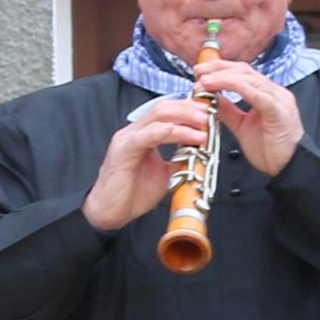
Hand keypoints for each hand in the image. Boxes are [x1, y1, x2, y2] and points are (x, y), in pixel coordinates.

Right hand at [83, 94, 219, 232]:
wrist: (110, 212)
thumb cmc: (132, 193)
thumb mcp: (164, 173)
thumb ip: (178, 159)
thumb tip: (198, 154)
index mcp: (142, 134)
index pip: (166, 111)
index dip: (188, 108)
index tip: (209, 112)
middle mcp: (134, 131)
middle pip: (164, 107)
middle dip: (190, 108)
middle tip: (210, 114)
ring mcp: (127, 138)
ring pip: (158, 116)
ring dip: (184, 117)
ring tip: (203, 124)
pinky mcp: (123, 150)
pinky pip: (148, 135)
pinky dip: (169, 132)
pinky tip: (185, 134)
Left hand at [191, 57, 305, 175]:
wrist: (289, 169)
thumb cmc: (270, 151)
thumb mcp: (242, 126)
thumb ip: (228, 111)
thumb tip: (211, 98)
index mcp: (267, 94)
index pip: (242, 73)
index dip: (220, 69)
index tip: (200, 72)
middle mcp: (274, 92)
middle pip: (244, 70)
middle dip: (219, 68)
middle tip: (198, 71)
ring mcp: (278, 100)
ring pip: (249, 79)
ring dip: (224, 77)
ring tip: (205, 80)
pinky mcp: (279, 111)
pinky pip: (258, 94)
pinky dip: (238, 87)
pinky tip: (222, 87)